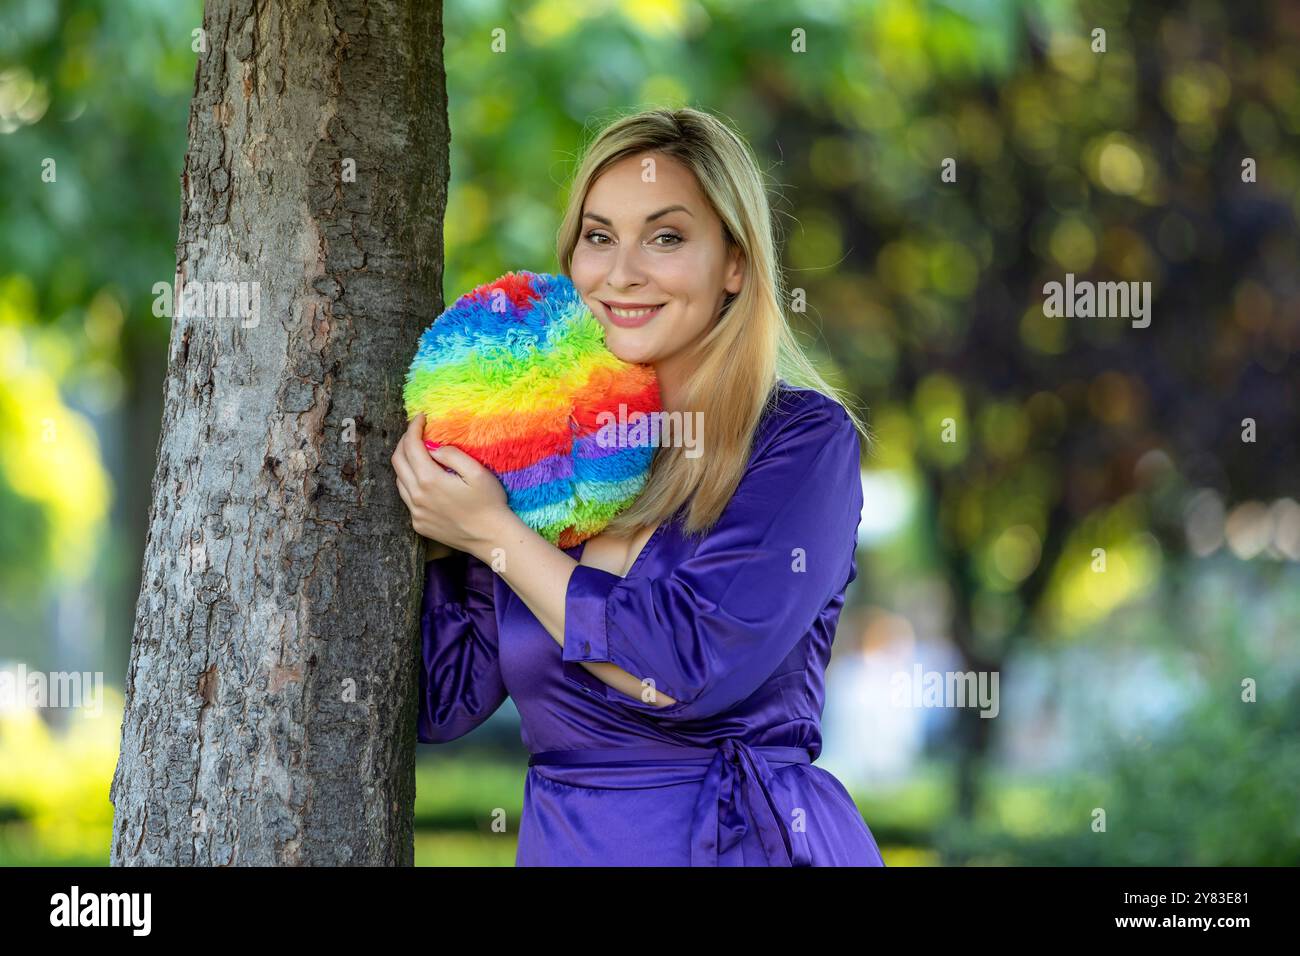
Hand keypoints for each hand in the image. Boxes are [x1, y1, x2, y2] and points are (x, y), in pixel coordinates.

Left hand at [391, 414, 510, 556]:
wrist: (491, 538)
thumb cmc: (489, 503)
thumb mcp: (477, 472)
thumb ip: (452, 454)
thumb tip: (432, 447)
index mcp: (429, 480)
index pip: (411, 446)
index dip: (413, 428)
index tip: (421, 418)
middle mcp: (416, 497)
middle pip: (398, 461)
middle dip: (404, 442)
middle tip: (417, 433)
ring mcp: (416, 513)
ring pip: (399, 480)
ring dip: (405, 463)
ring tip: (419, 454)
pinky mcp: (419, 524)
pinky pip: (407, 498)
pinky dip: (410, 483)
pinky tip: (425, 481)